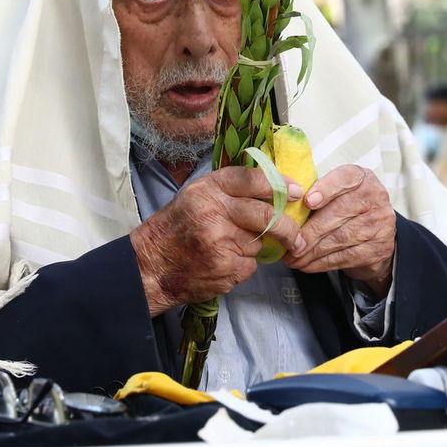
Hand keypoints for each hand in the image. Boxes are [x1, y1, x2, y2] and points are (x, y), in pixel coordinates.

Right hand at [130, 166, 304, 316]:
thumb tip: (274, 188)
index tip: (296, 190)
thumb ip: (228, 192)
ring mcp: (219, 241)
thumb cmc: (175, 230)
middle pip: (266, 216)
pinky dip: (243, 266)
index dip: (278, 183)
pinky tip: (223, 263)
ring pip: (258, 243)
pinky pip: (249, 265)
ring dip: (253, 248)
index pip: (251, 179)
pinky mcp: (224, 267)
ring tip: (230, 248)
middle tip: (296, 236)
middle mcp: (214, 212)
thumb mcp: (195, 197)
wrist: (150, 266)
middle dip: (288, 228)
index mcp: (207, 190)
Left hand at [284, 165, 395, 295]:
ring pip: (341, 238)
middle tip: (289, 242)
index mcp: (362, 178)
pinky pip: (346, 256)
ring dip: (312, 250)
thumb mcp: (336, 195)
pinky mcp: (379, 249)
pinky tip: (307, 265)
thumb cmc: (346, 211)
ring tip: (293, 257)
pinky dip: (322, 263)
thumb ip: (316, 195)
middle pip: (339, 212)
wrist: (376, 237)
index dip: (326, 188)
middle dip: (310, 230)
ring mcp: (381, 224)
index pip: (346, 178)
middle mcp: (376, 198)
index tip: (307, 201)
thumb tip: (284, 207)